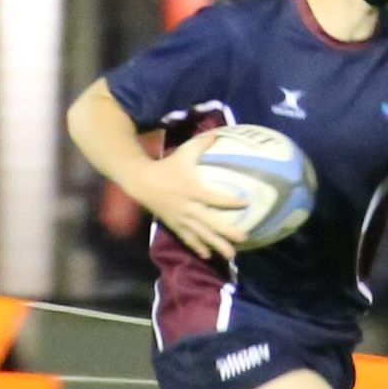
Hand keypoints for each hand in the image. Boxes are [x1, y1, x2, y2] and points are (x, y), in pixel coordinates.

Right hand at [125, 135, 248, 261]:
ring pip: (200, 234)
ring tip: (231, 254)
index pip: (214, 198)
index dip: (229, 201)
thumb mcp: (184, 152)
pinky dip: (198, 247)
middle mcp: (187, 207)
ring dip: (216, 244)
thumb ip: (203, 143)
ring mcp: (180, 218)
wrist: (141, 181)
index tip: (246, 204)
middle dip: (226, 231)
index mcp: (191, 189)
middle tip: (244, 238)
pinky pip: (188, 238)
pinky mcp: (174, 224)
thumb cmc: (166, 166)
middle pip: (209, 222)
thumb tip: (221, 133)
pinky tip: (208, 255)